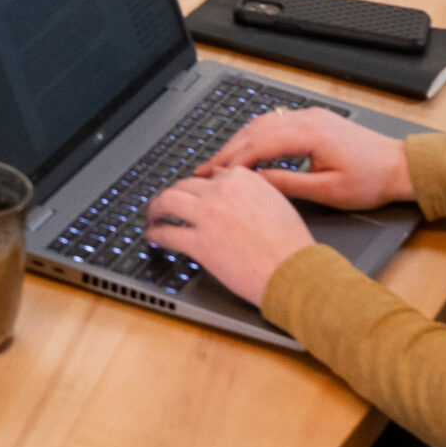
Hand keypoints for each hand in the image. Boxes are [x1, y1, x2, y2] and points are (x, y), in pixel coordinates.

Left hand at [142, 166, 319, 307]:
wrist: (293, 271)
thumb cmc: (291, 244)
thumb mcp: (276, 203)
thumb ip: (253, 193)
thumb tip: (236, 198)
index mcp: (244, 178)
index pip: (212, 175)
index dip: (200, 188)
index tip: (195, 195)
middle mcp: (223, 190)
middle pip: (186, 184)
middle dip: (174, 193)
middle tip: (167, 203)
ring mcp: (208, 214)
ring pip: (168, 200)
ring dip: (156, 208)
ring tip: (152, 216)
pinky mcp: (198, 242)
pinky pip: (167, 232)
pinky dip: (155, 233)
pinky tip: (153, 236)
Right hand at [199, 107, 414, 209]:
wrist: (398, 166)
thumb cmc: (369, 181)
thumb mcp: (327, 190)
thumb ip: (288, 183)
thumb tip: (256, 183)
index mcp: (309, 133)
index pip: (259, 145)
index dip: (232, 161)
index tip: (212, 177)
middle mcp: (307, 118)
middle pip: (256, 130)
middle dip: (228, 150)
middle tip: (204, 170)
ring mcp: (310, 116)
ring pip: (264, 123)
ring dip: (239, 141)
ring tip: (218, 162)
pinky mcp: (314, 120)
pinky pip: (276, 123)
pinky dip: (256, 136)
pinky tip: (245, 150)